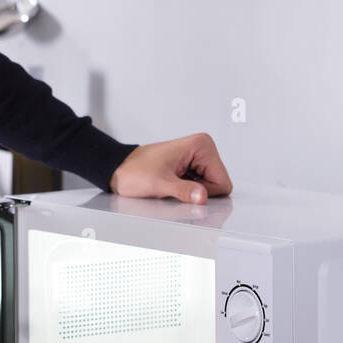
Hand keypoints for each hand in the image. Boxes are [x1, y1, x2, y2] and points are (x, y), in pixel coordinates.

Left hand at [109, 133, 232, 203]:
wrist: (119, 170)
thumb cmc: (134, 171)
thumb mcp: (159, 184)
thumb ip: (183, 191)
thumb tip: (202, 197)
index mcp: (201, 145)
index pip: (223, 182)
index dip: (204, 191)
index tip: (183, 185)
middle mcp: (202, 148)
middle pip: (219, 184)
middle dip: (198, 191)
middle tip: (175, 185)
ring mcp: (197, 157)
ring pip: (210, 187)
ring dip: (192, 190)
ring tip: (172, 184)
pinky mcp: (191, 165)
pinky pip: (200, 186)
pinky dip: (187, 189)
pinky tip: (173, 184)